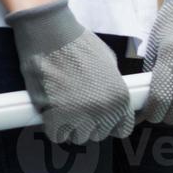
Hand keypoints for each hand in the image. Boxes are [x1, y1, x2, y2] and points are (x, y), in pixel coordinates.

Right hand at [6, 0, 134, 145]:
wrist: (51, 34)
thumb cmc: (80, 44)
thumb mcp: (109, 63)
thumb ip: (113, 87)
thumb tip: (113, 102)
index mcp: (120, 99)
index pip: (121, 129)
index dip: (109, 123)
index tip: (99, 117)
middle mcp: (103, 110)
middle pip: (98, 134)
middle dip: (89, 124)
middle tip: (77, 107)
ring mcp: (79, 115)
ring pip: (78, 137)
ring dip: (70, 126)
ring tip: (64, 108)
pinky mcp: (55, 115)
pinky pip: (57, 135)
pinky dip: (53, 127)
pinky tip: (52, 112)